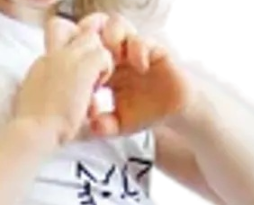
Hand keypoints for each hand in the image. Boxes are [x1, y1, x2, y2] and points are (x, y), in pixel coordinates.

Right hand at [14, 15, 114, 147]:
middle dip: (88, 56)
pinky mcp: (83, 66)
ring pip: (93, 41)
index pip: (62, 44)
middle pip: (79, 36)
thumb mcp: (34, 105)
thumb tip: (59, 97)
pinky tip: (94, 92)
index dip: (74, 60)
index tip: (74, 84)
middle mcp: (54, 54)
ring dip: (97, 64)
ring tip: (91, 91)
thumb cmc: (32, 130)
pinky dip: (104, 72)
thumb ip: (47, 92)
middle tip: (89, 84)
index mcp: (42, 64)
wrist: (33, 132)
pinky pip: (103, 55)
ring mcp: (68, 57)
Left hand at [86, 15, 196, 137]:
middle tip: (94, 62)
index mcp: (105, 72)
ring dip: (112, 38)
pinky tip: (140, 67)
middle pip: (97, 35)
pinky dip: (138, 50)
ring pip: (116, 27)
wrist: (171, 110)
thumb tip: (93, 126)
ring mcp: (133, 51)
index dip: (81, 63)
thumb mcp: (119, 125)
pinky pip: (142, 40)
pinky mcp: (153, 49)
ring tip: (114, 58)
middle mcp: (117, 58)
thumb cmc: (144, 113)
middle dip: (93, 44)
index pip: (86, 58)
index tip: (84, 80)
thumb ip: (105, 127)